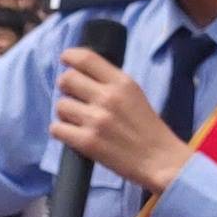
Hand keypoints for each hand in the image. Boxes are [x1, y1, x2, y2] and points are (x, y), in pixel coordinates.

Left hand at [49, 48, 192, 195]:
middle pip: (67, 79)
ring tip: (76, 120)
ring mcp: (96, 120)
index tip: (65, 59)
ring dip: (64, 112)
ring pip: (60, 105)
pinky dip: (61, 131)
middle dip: (65, 87)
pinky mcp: (87, 142)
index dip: (70, 56)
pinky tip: (72, 134)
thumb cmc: (148, 129)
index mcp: (122, 83)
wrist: (160, 160)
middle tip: (72, 97)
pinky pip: (57, 129)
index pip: (86, 58)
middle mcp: (108, 98)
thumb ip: (111, 83)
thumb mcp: (135, 95)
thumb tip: (83, 73)